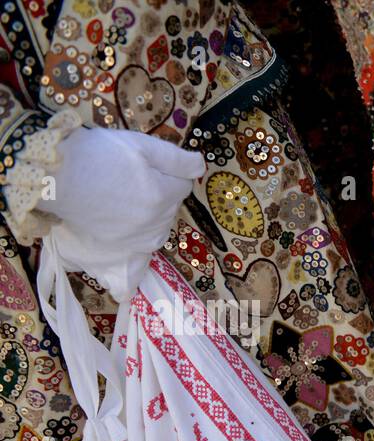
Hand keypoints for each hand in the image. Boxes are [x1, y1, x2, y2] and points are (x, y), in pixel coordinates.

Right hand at [45, 126, 202, 254]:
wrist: (56, 177)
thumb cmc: (98, 155)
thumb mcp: (141, 145)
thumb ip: (177, 159)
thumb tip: (201, 167)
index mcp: (164, 196)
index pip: (184, 184)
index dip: (168, 170)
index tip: (147, 162)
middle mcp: (156, 222)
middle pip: (173, 203)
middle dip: (161, 189)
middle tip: (130, 175)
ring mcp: (140, 237)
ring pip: (161, 222)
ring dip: (153, 210)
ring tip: (125, 193)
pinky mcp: (123, 245)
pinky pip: (146, 241)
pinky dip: (144, 230)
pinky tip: (128, 217)